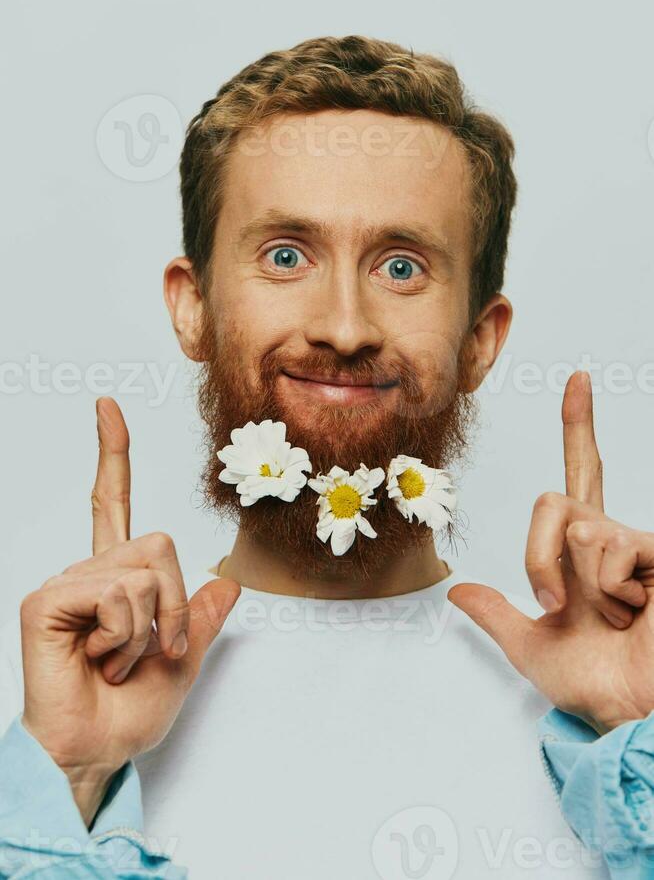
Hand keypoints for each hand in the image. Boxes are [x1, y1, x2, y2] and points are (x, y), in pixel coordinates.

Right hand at [20, 397, 239, 824]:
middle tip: (152, 651)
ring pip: (147, 571)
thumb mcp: (184, 661)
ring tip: (117, 660)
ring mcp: (68, 582)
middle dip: (176, 606)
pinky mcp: (49, 599)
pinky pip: (118, 594)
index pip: (114, 502)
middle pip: (162, 544)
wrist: (96, 752)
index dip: (112, 453)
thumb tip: (229, 580)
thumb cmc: (129, 711)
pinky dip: (125, 636)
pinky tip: (97, 659)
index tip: (107, 406)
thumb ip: (203, 618)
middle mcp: (90, 571)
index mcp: (116, 579)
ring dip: (150, 630)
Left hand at [448, 371, 653, 735]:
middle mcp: (608, 537)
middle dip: (540, 558)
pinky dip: (610, 587)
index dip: (579, 427)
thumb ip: (496, 615)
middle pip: (553, 502)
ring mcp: (634, 543)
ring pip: (576, 527)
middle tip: (555, 606)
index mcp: (581, 552)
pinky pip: (609, 544)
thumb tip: (458, 591)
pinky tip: (636, 610)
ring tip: (613, 617)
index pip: (578, 477)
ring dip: (582, 585)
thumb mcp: (531, 647)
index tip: (577, 381)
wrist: (629, 711)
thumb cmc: (594, 683)